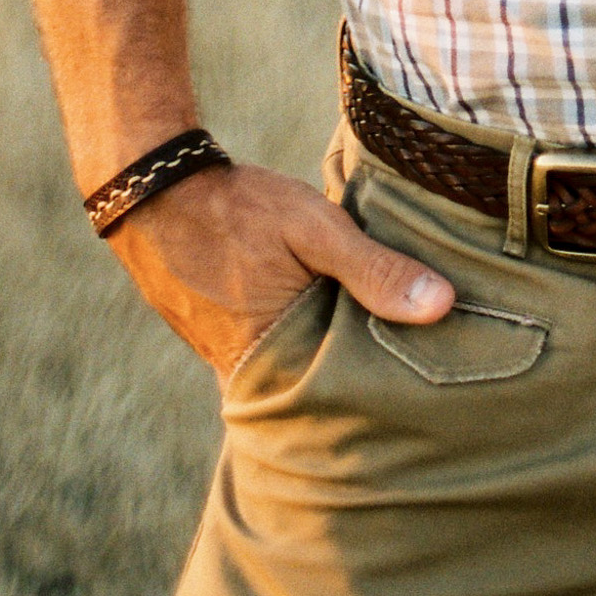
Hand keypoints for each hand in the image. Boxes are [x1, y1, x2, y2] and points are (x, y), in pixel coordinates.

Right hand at [108, 159, 453, 378]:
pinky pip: (274, 357)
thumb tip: (442, 306)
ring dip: (331, 361)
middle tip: (419, 379)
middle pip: (319, 395)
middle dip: (361, 386)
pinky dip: (303, 345)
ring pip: (297, 375)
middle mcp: (247, 376)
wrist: (153, 190)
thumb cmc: (235, 210)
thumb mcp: (313, 228)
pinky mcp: (223, 341)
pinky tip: (332, 324)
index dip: (385, 396)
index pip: (343, 405)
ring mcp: (230, 362)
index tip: (431, 391)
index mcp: (273, 363)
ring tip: (385, 349)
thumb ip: (373, 269)